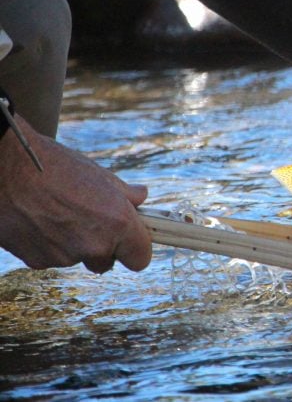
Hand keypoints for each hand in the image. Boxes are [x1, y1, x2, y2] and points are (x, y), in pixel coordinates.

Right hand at [0, 115, 151, 272]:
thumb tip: (140, 198)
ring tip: (59, 212)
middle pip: (107, 261)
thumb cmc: (55, 167)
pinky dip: (50, 244)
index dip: (136, 248)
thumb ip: (125, 194)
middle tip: (91, 219)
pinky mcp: (37, 262)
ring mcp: (64, 257)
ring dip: (74, 243)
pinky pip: (53, 256)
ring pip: (78, 257)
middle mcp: (94, 246)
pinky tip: (41, 219)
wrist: (5, 170)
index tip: (131, 239)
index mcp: (117, 224)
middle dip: (103, 245)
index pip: (141, 259)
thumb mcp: (100, 175)